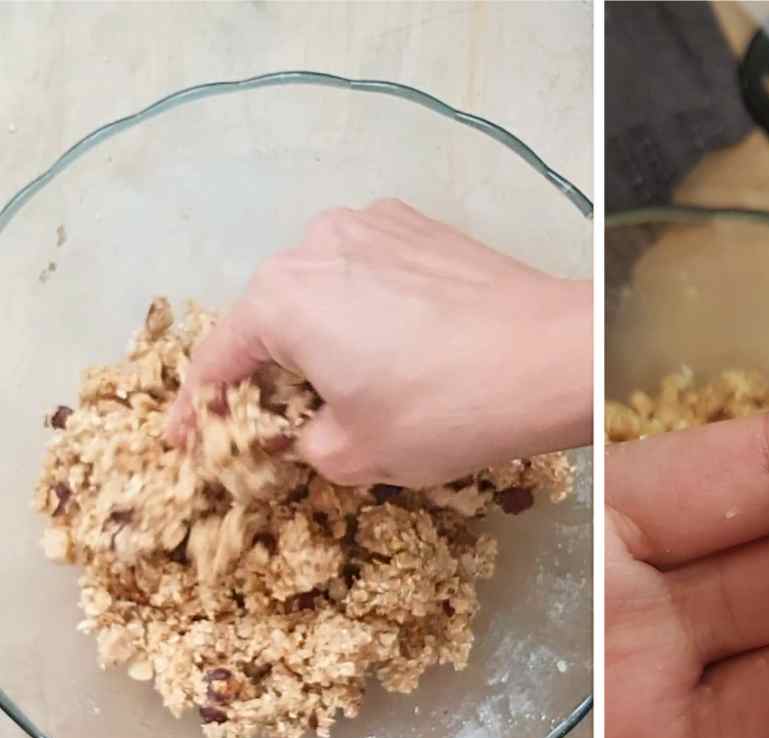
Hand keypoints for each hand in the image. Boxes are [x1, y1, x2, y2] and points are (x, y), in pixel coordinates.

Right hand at [168, 199, 591, 486]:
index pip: (217, 359)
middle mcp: (316, 242)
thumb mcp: (357, 453)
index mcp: (282, 297)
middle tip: (275, 421)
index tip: (184, 439)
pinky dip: (366, 309)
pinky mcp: (421, 227)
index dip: (197, 409)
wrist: (555, 357)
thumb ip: (302, 446)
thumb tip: (302, 434)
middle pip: (269, 316)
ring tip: (347, 383)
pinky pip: (370, 271)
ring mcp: (373, 223)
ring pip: (322, 289)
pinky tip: (397, 347)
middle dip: (266, 371)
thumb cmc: (448, 409)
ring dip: (321, 335)